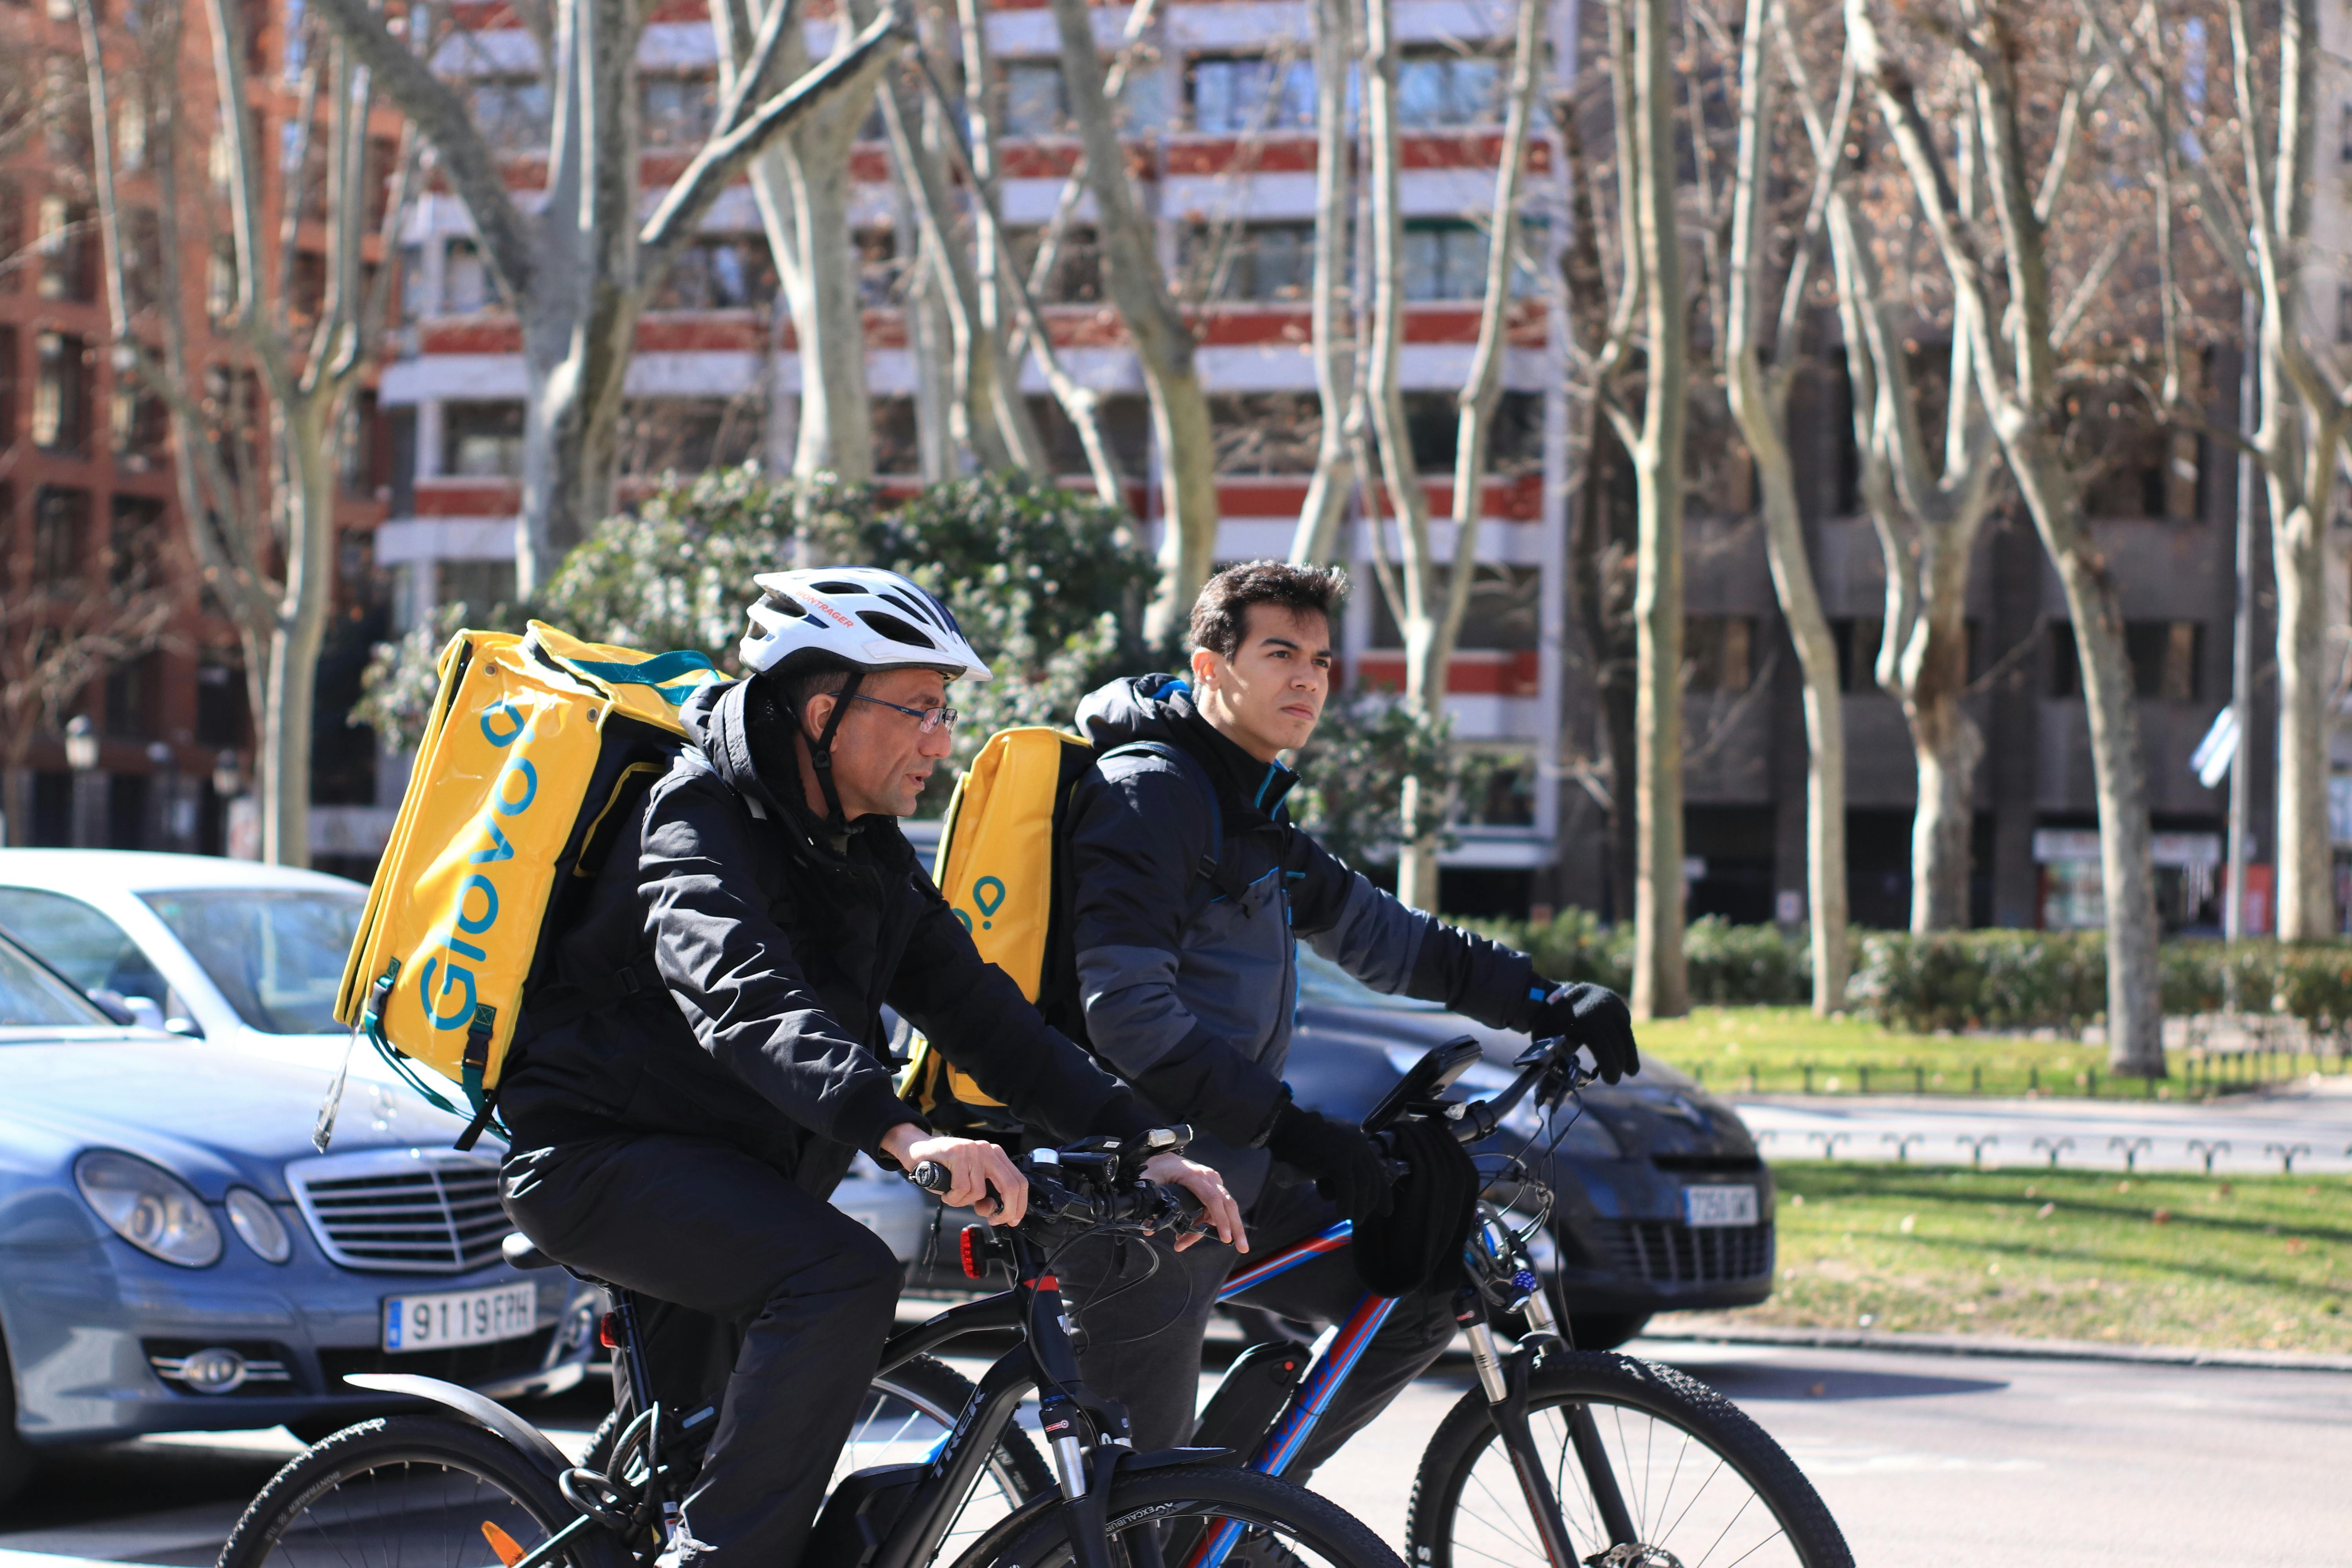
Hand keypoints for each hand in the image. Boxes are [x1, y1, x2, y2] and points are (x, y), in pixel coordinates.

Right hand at [881, 1126, 1028, 1226]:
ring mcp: (973, 1150)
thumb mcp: (970, 1183)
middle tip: (995, 1220)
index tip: (1014, 1219)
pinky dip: (952, 1197)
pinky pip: (962, 1188)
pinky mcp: (957, 1153)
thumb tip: (994, 1211)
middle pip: (1010, 1185)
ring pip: (979, 1191)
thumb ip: (985, 1195)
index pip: (1019, 1181)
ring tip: (952, 1195)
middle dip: (1006, 1210)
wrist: (918, 1150)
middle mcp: (988, 1150)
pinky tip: (945, 1192)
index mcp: (995, 1155)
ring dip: (964, 1202)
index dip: (1020, 1204)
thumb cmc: (944, 1169)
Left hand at [1139, 1152, 1247, 1253]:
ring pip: (1223, 1209)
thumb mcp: (1149, 1181)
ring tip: (1185, 1244)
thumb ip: (1150, 1203)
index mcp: (1195, 1175)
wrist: (1160, 1156)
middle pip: (1228, 1205)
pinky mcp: (1209, 1187)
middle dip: (1235, 1228)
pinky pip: (1214, 1208)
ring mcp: (1211, 1182)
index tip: (1225, 1237)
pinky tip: (1191, 1232)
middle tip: (1242, 1248)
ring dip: (1215, 1230)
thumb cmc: (1157, 1166)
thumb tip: (1148, 1228)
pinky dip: (1206, 1223)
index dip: (1220, 1220)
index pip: (1213, 1200)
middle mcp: (1208, 1177)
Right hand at [1265, 1102, 1393, 1224]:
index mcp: (1358, 1143)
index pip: (1376, 1170)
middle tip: (1361, 1220)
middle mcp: (1358, 1145)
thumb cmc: (1301, 1143)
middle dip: (1371, 1202)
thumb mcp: (1328, 1157)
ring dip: (1359, 1206)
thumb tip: (1348, 1195)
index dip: (1383, 1192)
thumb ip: (1340, 1170)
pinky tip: (1343, 1213)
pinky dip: (1347, 1202)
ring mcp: (1349, 1150)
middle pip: (1372, 1179)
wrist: (1285, 1128)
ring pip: (1363, 1184)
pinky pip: (1347, 1186)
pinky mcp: (1338, 1158)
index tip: (1386, 1210)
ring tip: (1353, 1220)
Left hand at [1531, 982, 1638, 1082]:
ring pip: (1625, 1035)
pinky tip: (1627, 1053)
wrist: (1552, 994)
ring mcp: (1611, 1003)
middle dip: (1618, 1064)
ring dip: (1630, 1054)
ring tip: (1631, 1071)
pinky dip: (1626, 1040)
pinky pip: (1624, 1026)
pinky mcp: (1616, 1003)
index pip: (1604, 1048)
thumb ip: (1554, 1060)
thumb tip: (1554, 1089)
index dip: (1610, 1067)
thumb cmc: (1547, 1023)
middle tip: (1614, 1079)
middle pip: (1617, 1044)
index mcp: (1584, 1019)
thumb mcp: (1544, 1039)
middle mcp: (1602, 1009)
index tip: (1611, 1081)